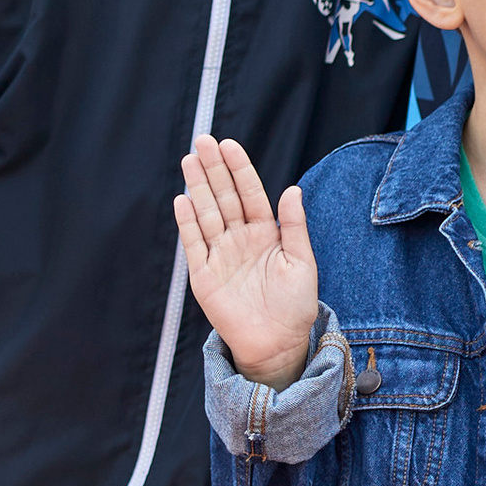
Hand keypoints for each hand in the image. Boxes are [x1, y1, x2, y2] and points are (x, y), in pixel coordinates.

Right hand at [176, 138, 319, 387]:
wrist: (279, 344)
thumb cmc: (295, 306)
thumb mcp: (302, 262)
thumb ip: (294, 226)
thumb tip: (292, 189)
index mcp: (264, 233)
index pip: (249, 193)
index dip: (239, 169)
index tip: (229, 145)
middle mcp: (239, 239)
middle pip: (224, 197)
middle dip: (213, 169)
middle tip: (203, 140)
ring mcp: (220, 255)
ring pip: (206, 214)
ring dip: (197, 188)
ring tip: (189, 160)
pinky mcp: (205, 275)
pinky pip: (194, 245)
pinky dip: (188, 223)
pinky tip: (183, 200)